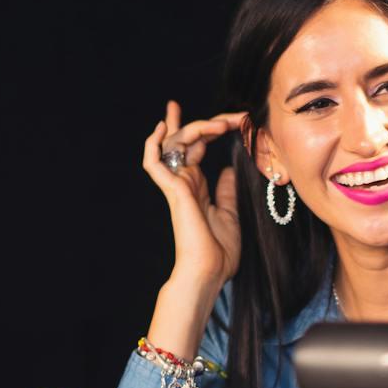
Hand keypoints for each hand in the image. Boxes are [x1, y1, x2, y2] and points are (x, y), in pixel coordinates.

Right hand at [144, 100, 244, 292]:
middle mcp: (184, 182)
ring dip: (197, 127)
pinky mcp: (172, 190)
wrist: (209, 271)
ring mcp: (176, 185)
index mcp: (196, 186)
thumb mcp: (229, 214)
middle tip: (235, 116)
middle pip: (187, 140)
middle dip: (208, 122)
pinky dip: (152, 144)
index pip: (196, 147)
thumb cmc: (218, 252)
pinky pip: (153, 162)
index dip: (206, 127)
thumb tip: (228, 171)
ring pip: (175, 144)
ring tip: (222, 124)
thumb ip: (226, 192)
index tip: (228, 116)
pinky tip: (161, 127)